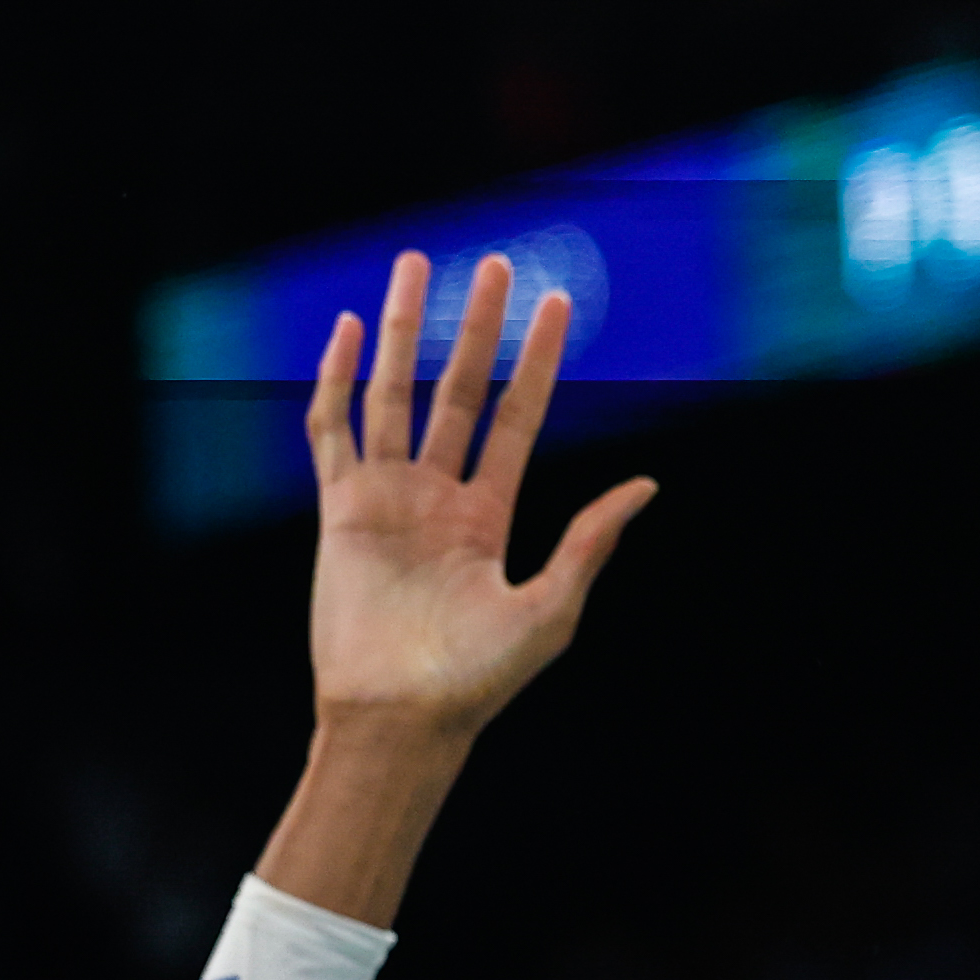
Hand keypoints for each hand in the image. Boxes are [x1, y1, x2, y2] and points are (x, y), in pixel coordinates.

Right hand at [306, 252, 653, 745]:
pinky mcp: (340, 510)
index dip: (536, 360)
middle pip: (458, 389)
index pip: (516, 417)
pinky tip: (342, 331)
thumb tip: (646, 485)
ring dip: (400, 331)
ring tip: (412, 266)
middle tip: (492, 263)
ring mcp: (386, 498)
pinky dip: (334, 381)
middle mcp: (437, 496)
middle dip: (474, 326)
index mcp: (488, 514)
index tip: (555, 304)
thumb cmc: (476, 680)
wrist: (399, 717)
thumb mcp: (550, 610)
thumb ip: (590, 543)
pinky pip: (332, 432)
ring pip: (393, 393)